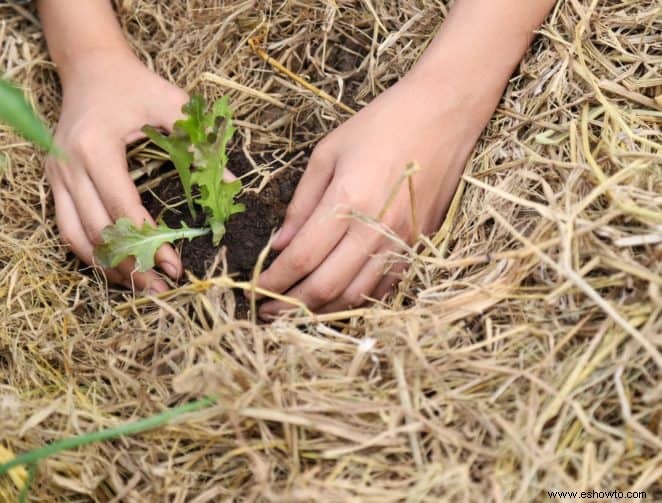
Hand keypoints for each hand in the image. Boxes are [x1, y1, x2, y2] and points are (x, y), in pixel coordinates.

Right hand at [47, 50, 188, 291]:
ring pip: (76, 237)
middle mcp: (68, 165)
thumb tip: (231, 187)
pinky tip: (116, 268)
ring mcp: (57, 175)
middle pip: (98, 232)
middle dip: (131, 265)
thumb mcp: (173, 105)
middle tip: (162, 288)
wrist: (91, 68)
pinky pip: (67, 228)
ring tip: (141, 287)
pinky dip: (90, 253)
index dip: (150, 242)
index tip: (176, 266)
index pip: (124, 208)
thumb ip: (200, 144)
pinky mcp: (55, 181)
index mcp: (96, 147)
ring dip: (108, 267)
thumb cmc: (135, 85)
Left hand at [257, 72, 488, 315]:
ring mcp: (401, 241)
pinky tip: (337, 300)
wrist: (445, 113)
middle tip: (267, 312)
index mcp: (348, 200)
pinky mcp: (419, 244)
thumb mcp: (328, 152)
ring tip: (296, 313)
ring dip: (321, 311)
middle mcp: (376, 228)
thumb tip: (280, 244)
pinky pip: (385, 288)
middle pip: (326, 286)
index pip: (301, 258)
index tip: (253, 290)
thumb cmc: (382, 123)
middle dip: (290, 306)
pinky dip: (357, 300)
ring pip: (356, 295)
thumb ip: (301, 203)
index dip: (273, 281)